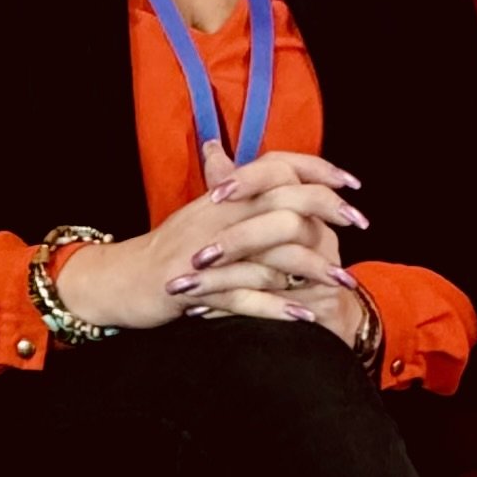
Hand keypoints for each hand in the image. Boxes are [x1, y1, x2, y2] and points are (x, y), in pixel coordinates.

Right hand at [54, 140, 364, 333]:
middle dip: (327, 212)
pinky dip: (277, 306)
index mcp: (223, 197)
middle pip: (283, 203)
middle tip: (358, 224)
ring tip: (341, 281)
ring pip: (270, 254)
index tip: (350, 185)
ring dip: (311, 267)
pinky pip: (244, 297)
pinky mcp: (198, 289)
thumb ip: (234, 190)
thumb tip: (254, 162)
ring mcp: (208, 254)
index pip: (276, 167)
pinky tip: (305, 314)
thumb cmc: (168, 251)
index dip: (316, 171)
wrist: (119, 280)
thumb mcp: (203, 214)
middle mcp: (218, 217)